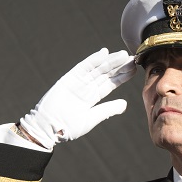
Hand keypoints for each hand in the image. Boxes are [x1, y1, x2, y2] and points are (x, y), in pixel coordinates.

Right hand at [19, 48, 135, 147]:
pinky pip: (83, 67)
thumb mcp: (92, 118)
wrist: (48, 128)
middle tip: (132, 58)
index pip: (110, 84)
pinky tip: (104, 53)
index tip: (134, 70)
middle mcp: (86, 87)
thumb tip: (124, 104)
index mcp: (92, 97)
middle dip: (119, 66)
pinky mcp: (68, 79)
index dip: (122, 77)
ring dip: (110, 61)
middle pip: (105, 74)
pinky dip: (93, 59)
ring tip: (123, 55)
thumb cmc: (67, 127)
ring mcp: (77, 82)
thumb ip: (108, 110)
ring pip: (97, 69)